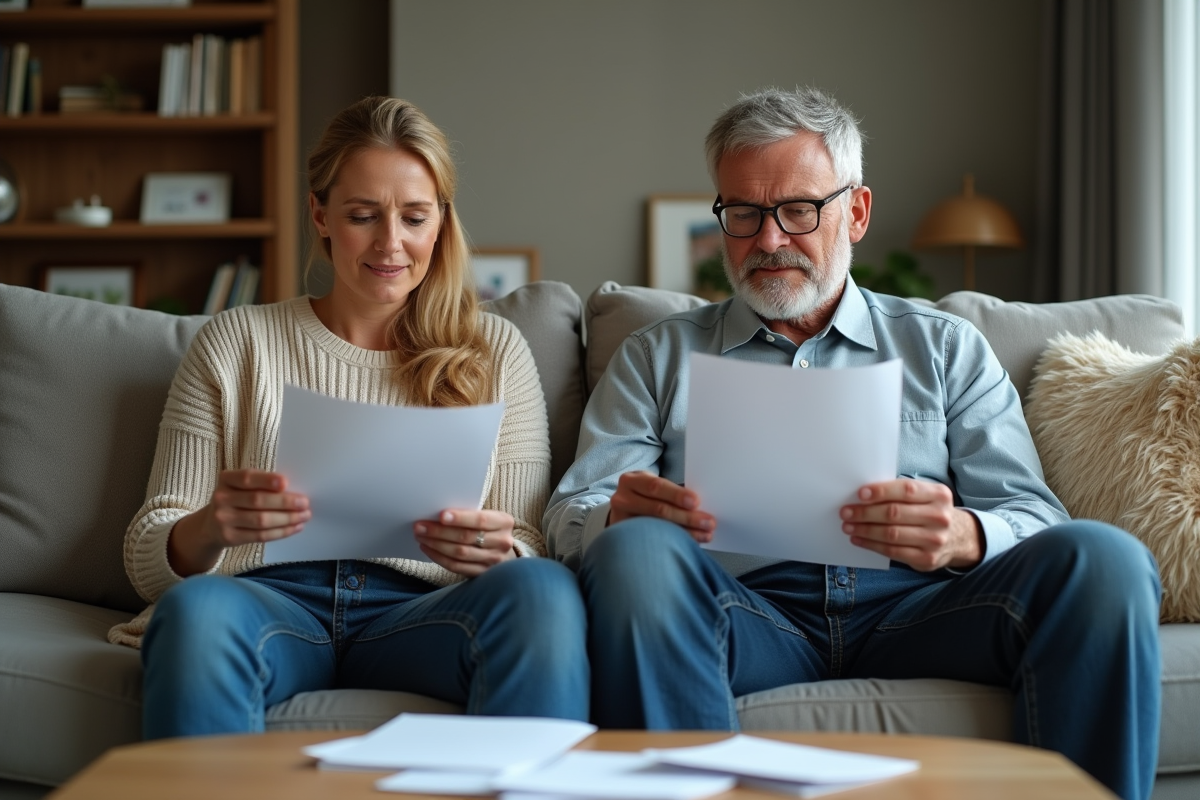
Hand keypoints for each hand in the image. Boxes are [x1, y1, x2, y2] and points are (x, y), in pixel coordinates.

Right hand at [168, 469, 310, 575]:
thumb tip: (293, 489)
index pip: (247, 477)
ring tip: (304, 516)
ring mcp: (224, 519)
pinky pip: (260, 536)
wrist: (210, 526)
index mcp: (226, 479)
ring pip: (261, 520)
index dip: (266, 480)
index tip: (285, 482)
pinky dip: (281, 532)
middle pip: (258, 500)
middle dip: (285, 502)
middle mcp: (222, 498)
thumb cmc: (235, 500)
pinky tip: (295, 527)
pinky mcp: (230, 537)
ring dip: (287, 519)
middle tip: (305, 503)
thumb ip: (260, 484)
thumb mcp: (239, 486)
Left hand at [414, 509, 517, 576]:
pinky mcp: (482, 573)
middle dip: (440, 531)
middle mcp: (502, 542)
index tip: (441, 515)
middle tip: (420, 526)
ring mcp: (493, 560)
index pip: (481, 520)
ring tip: (420, 536)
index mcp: (504, 522)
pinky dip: (439, 557)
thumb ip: (470, 515)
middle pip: (467, 537)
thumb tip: (437, 513)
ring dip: (436, 544)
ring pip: (460, 553)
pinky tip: (427, 549)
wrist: (502, 550)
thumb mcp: (488, 516)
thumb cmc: (489, 529)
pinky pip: (456, 567)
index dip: (460, 518)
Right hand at [607, 471, 715, 542]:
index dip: (676, 495)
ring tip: (705, 535)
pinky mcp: (625, 538)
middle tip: (708, 522)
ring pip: (657, 528)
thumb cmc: (645, 496)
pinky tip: (689, 543)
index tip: (696, 502)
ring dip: (686, 532)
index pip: (655, 486)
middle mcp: (622, 499)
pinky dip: (674, 542)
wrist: (622, 510)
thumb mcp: (651, 486)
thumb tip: (700, 505)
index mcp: (631, 480)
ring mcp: (621, 521)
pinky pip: (653, 541)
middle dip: (686, 517)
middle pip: (657, 509)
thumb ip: (669, 492)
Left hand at [839, 478, 983, 570]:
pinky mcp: (926, 559)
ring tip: (848, 526)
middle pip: (895, 513)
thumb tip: (864, 494)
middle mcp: (939, 517)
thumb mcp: (926, 495)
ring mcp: (934, 540)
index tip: (860, 494)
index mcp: (939, 495)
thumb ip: (902, 492)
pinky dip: (871, 545)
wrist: (958, 538)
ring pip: (891, 534)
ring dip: (865, 530)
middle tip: (845, 512)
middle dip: (865, 513)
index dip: (881, 492)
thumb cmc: (930, 511)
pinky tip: (859, 539)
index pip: (906, 490)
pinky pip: (893, 551)